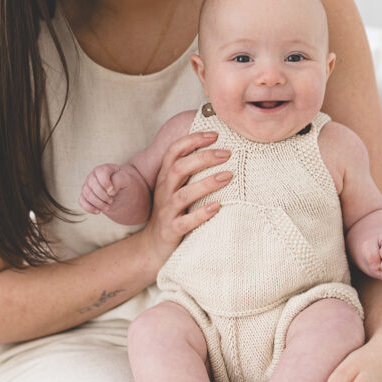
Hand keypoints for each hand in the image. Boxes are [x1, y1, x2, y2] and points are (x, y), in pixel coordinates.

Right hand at [79, 163, 131, 214]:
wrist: (123, 195)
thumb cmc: (125, 185)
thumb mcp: (127, 180)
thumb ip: (119, 180)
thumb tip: (109, 191)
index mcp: (105, 169)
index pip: (101, 172)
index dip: (105, 183)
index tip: (112, 192)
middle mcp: (94, 175)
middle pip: (92, 184)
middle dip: (102, 196)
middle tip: (111, 201)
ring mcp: (88, 185)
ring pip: (86, 193)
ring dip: (97, 203)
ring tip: (107, 207)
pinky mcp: (85, 195)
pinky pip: (81, 201)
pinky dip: (89, 208)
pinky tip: (98, 211)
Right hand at [142, 131, 231, 270]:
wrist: (154, 246)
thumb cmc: (173, 211)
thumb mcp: (176, 188)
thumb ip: (190, 170)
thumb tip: (219, 149)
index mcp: (165, 177)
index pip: (174, 152)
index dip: (192, 140)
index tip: (214, 135)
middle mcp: (164, 191)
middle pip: (179, 168)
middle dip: (203, 158)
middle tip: (227, 154)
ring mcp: (167, 211)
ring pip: (183, 195)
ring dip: (206, 184)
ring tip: (227, 176)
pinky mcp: (171, 230)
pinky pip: (185, 222)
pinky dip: (201, 213)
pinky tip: (217, 207)